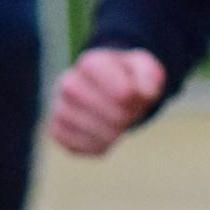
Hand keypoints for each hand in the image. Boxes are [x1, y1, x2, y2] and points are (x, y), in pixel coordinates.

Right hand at [49, 47, 167, 156]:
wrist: (111, 94)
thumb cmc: (130, 82)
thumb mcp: (146, 70)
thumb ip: (150, 76)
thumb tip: (146, 94)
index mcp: (91, 62)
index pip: (94, 68)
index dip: (118, 86)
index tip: (132, 96)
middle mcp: (68, 82)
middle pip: (83, 97)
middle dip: (116, 112)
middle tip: (131, 115)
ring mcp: (60, 107)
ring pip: (80, 124)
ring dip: (110, 132)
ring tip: (121, 124)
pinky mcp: (58, 131)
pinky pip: (75, 146)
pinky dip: (98, 146)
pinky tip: (108, 137)